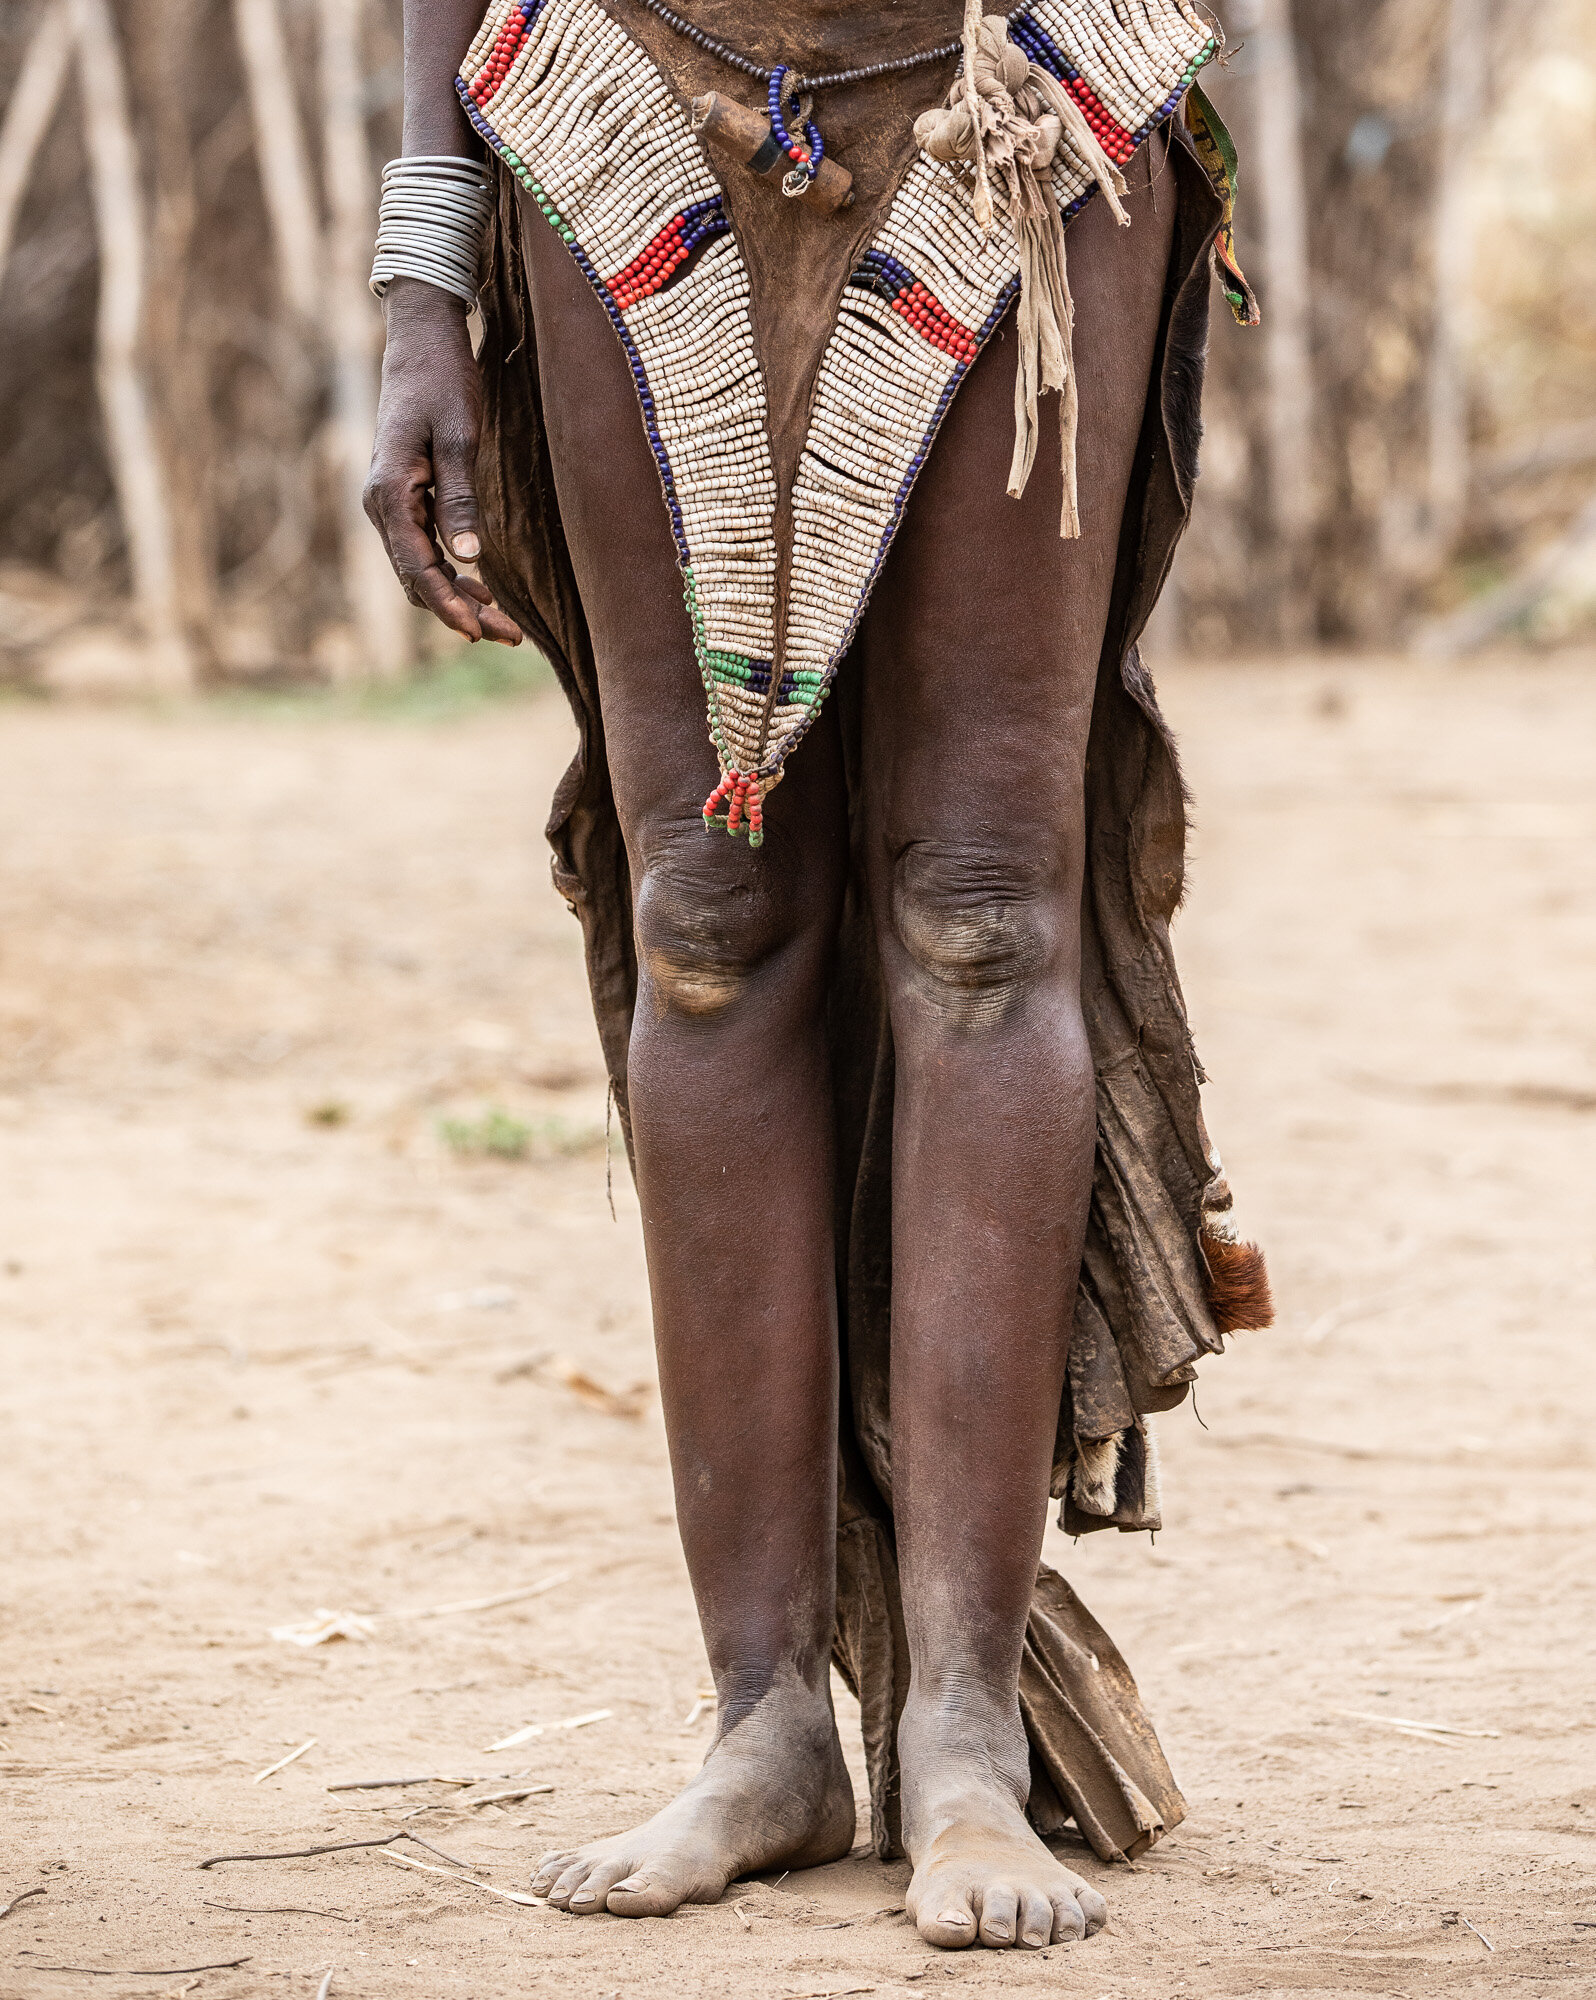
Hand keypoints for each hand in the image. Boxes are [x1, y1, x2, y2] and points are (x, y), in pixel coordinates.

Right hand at [364, 279, 522, 645]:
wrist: (421, 340)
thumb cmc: (444, 381)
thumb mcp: (461, 437)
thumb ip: (460, 497)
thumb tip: (467, 557)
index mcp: (390, 492)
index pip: (418, 568)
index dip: (449, 606)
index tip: (479, 633)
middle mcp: (380, 504)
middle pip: (417, 580)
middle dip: (461, 613)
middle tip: (511, 638)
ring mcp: (388, 504)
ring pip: (419, 571)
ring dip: (458, 600)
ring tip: (505, 625)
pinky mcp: (403, 499)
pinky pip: (422, 551)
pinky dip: (450, 576)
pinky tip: (483, 589)